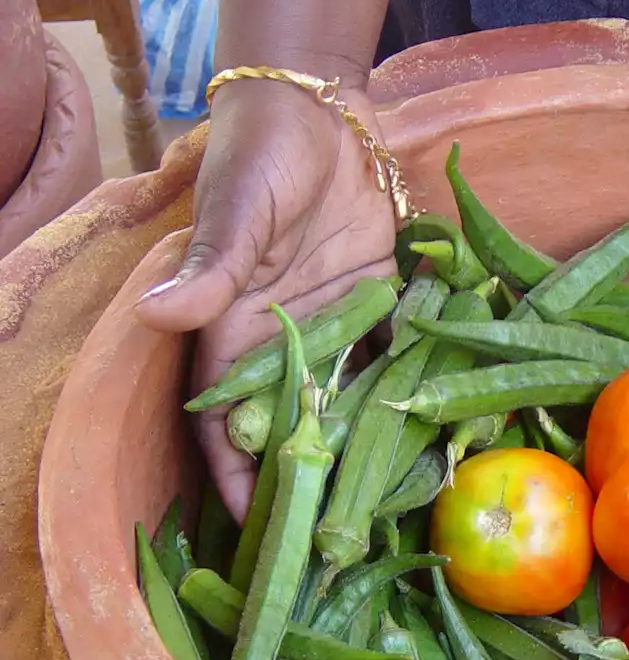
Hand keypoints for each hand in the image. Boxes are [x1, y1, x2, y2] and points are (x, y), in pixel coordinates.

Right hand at [134, 80, 396, 519]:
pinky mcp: (381, 306)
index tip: (261, 527)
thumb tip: (159, 313)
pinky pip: (395, 357)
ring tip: (394, 509)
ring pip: (349, 402)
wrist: (320, 116)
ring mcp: (337, 328)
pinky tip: (438, 436)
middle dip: (313, 481)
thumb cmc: (260, 159)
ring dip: (367, 448)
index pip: (229, 422)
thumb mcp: (235, 212)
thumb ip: (211, 268)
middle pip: (295, 426)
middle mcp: (287, 343)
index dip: (238, 475)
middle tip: (341, 543)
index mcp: (236, 333)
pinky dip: (412, 390)